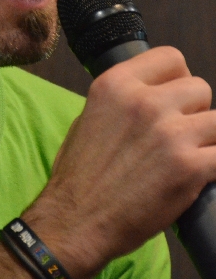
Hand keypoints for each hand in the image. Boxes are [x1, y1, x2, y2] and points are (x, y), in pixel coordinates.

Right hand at [26, 46, 215, 278]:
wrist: (76, 221)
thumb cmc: (79, 176)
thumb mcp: (89, 117)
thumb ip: (123, 99)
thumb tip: (153, 93)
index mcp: (116, 84)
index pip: (171, 57)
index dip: (177, 78)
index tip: (175, 96)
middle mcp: (144, 102)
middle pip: (199, 87)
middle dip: (193, 110)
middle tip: (179, 133)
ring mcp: (170, 133)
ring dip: (207, 137)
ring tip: (189, 154)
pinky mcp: (190, 167)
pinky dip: (212, 163)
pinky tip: (198, 173)